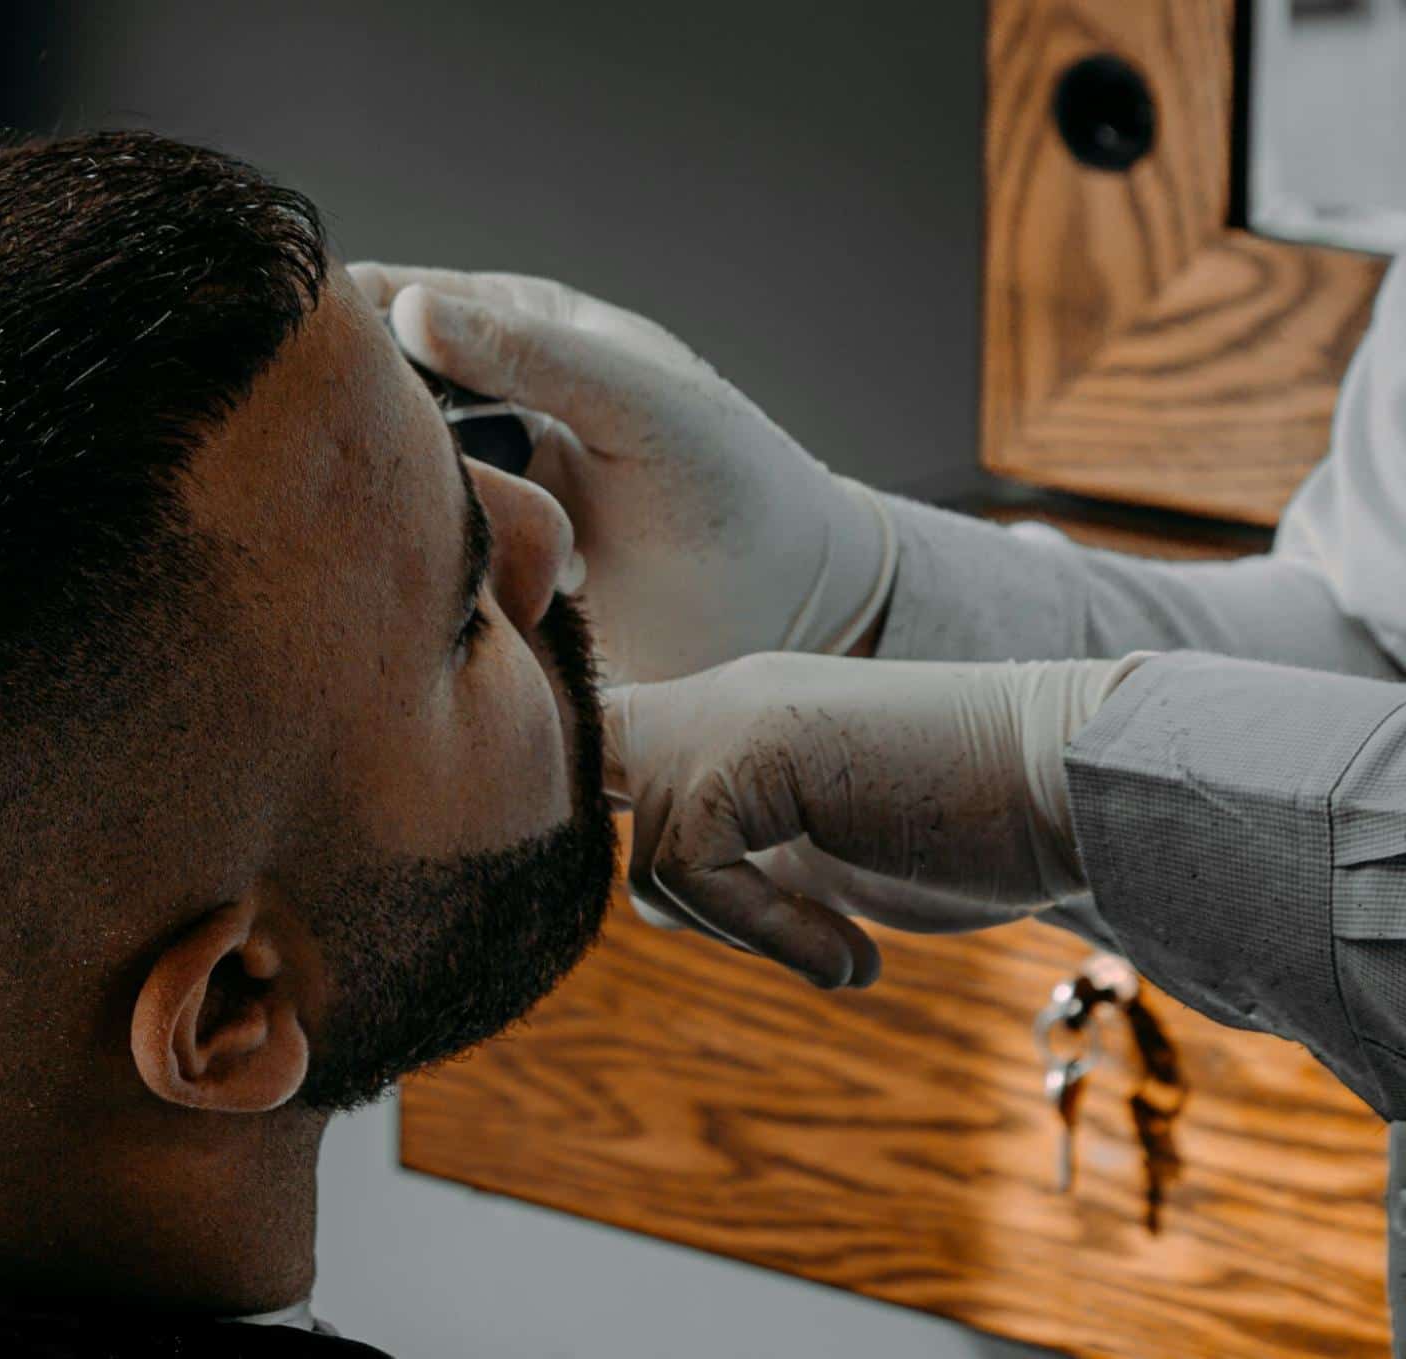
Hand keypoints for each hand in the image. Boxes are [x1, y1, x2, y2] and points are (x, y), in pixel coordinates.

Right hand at [348, 263, 896, 681]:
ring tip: (394, 537)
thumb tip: (408, 309)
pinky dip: (404, 572)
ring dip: (379, 510)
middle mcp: (484, 407)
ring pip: (383, 486)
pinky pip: (413, 563)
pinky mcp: (478, 571)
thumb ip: (530, 355)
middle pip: (370, 401)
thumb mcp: (639, 404)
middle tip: (355, 473)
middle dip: (352, 433)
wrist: (791, 614)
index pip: (392, 301)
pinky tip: (414, 590)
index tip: (312, 370)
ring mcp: (477, 490)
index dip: (343, 326)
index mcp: (517, 330)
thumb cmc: (735, 490)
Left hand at [601, 652, 1147, 986]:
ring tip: (839, 944)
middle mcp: (726, 699)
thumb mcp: (830, 850)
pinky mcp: (752, 752)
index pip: (608, 738)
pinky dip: (768, 933)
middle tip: (778, 929)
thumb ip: (746, 858)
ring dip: (740, 928)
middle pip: (595, 783)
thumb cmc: (979, 831)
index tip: (672, 878)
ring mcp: (735, 717)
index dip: (603, 800)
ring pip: (652, 856)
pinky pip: (692, 868)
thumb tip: (660, 901)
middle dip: (660, 879)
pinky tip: (853, 954)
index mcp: (743, 715)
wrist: (1081, 786)